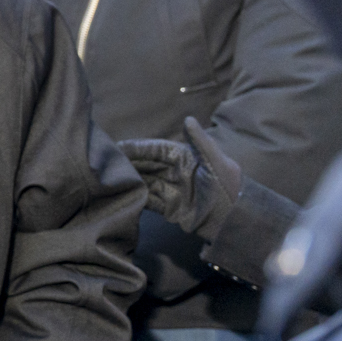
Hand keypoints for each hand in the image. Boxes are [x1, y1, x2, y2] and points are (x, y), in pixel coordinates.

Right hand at [121, 119, 244, 242]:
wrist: (236, 221)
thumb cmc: (230, 188)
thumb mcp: (218, 162)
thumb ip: (202, 141)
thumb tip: (188, 118)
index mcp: (184, 157)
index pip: (155, 149)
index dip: (137, 148)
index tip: (118, 146)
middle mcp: (173, 171)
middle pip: (145, 165)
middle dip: (127, 163)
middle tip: (105, 163)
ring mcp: (170, 190)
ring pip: (143, 181)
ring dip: (129, 180)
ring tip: (109, 179)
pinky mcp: (168, 208)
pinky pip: (147, 200)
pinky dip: (136, 198)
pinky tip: (123, 196)